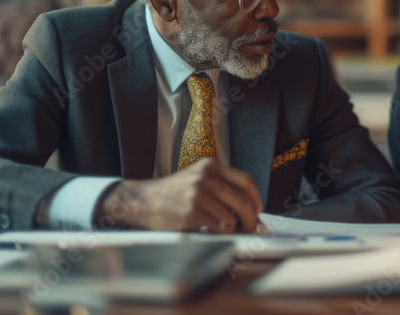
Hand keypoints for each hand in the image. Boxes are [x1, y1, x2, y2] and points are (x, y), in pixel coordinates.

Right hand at [96, 158, 262, 232]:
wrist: (142, 201)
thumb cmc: (171, 193)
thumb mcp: (196, 178)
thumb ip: (220, 186)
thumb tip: (248, 207)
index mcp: (210, 166)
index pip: (246, 180)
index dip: (256, 198)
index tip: (257, 209)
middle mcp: (206, 177)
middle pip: (243, 200)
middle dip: (250, 218)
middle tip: (249, 227)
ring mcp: (199, 194)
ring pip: (232, 218)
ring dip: (231, 228)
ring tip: (220, 228)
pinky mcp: (192, 212)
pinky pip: (219, 227)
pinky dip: (218, 233)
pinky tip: (207, 229)